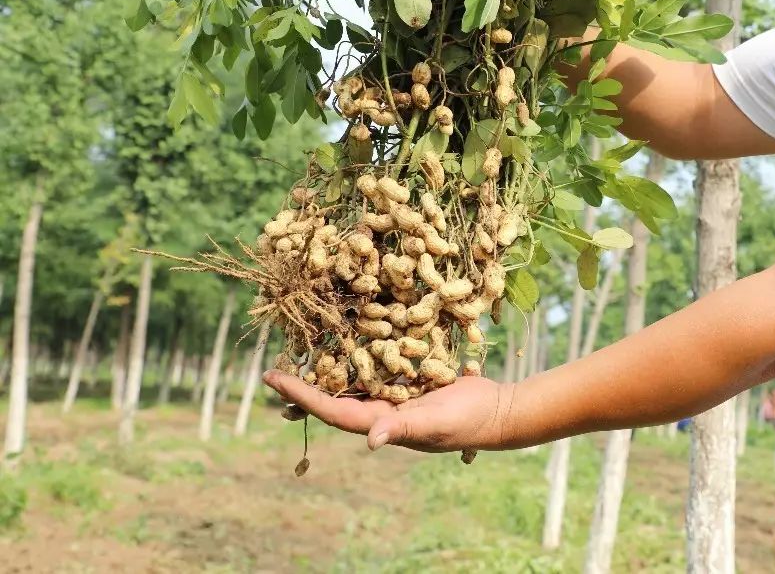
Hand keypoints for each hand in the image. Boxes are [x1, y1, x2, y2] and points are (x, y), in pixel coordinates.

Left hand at [262, 370, 516, 452]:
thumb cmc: (468, 421)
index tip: (273, 378)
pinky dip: (363, 351)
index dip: (301, 395)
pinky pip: (380, 364)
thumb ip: (403, 427)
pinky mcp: (411, 379)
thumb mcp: (435, 423)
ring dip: (330, 367)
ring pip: (354, 379)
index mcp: (381, 422)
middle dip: (305, 384)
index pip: (332, 410)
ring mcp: (396, 395)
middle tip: (275, 368)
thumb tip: (371, 441)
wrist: (500, 410)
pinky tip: (351, 334)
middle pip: (335, 396)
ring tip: (304, 349)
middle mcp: (383, 410)